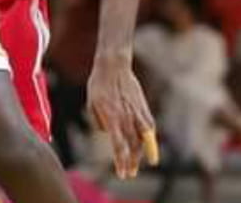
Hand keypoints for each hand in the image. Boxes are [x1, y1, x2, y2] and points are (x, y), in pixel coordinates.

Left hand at [89, 55, 156, 179]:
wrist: (113, 66)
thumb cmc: (98, 84)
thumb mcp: (91, 103)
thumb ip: (98, 121)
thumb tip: (107, 132)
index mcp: (111, 117)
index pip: (118, 145)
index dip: (121, 161)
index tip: (123, 173)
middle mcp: (125, 117)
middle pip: (131, 145)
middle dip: (130, 162)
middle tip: (129, 174)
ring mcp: (136, 112)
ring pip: (141, 138)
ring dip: (140, 154)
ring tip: (138, 164)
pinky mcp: (142, 107)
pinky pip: (148, 127)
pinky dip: (149, 139)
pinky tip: (149, 148)